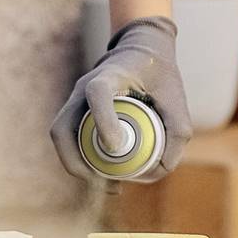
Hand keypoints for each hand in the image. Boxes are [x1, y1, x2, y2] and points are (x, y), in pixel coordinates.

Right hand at [52, 15, 192, 182]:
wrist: (140, 51)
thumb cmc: (159, 73)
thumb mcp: (176, 97)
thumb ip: (176, 131)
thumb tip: (161, 169)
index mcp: (110, 74)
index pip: (97, 93)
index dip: (103, 120)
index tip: (116, 147)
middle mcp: (84, 87)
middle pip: (62, 128)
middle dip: (78, 162)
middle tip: (107, 183)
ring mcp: (75, 101)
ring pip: (62, 139)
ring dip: (78, 167)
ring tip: (109, 186)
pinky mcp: (75, 113)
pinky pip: (70, 141)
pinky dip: (83, 161)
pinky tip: (105, 177)